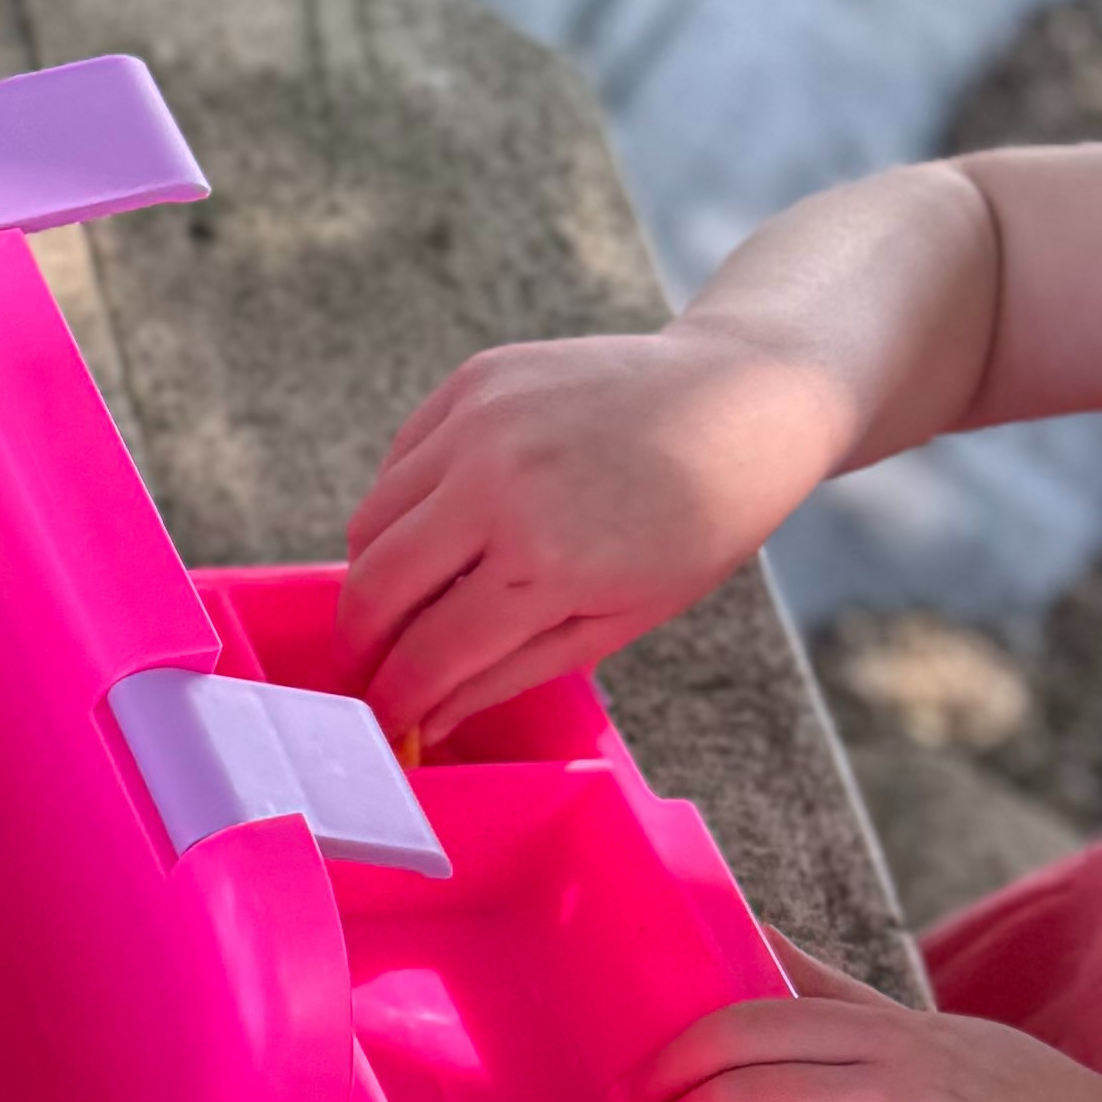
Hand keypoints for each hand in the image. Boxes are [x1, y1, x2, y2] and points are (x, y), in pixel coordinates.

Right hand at [336, 318, 865, 749]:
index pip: (428, 652)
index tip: (382, 719)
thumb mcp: (618, 620)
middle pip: (375, 587)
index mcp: (544, 563)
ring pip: (370, 523)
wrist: (742, 399)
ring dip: (375, 575)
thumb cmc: (696, 522)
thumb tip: (426, 718)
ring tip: (404, 601)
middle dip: (359, 644)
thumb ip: (510, 671)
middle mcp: (496, 486)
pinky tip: (439, 528)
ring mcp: (478, 425)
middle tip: (365, 669)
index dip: (394, 697)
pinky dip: (401, 508)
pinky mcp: (474, 382)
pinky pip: (399, 463)